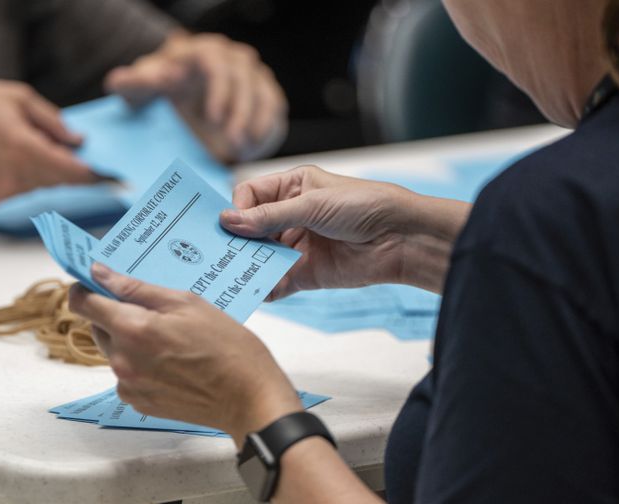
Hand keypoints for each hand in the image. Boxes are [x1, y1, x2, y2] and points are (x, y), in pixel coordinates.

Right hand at [0, 79, 97, 201]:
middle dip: (73, 169)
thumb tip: (79, 141)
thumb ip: (52, 121)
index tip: (115, 177)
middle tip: (79, 155)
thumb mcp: (15, 97)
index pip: (73, 173)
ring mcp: (4, 193)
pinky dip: (25, 176)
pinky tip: (5, 157)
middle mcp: (16, 177)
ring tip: (25, 145)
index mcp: (24, 149)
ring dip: (46, 171)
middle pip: (62, 182)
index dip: (96, 176)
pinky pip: (23, 190)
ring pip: (43, 186)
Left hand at [68, 263, 301, 444]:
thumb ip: (136, 288)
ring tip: (171, 339)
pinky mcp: (139, 402)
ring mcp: (129, 385)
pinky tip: (172, 361)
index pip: (83, 303)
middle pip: (98, 326)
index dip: (86, 288)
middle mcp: (123, 360)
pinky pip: (126, 374)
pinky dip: (140, 363)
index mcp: (132, 329)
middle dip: (116, 313)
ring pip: (113, 350)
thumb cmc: (227, 347)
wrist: (248, 397)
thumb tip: (100, 274)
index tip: (98, 282)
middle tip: (154, 310)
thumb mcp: (187, 303)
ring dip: (131, 340)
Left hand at [105, 32, 287, 162]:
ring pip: (262, 94)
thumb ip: (131, 84)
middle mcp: (231, 59)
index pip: (215, 62)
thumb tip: (119, 80)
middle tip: (230, 140)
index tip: (213, 117)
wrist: (183, 101)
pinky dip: (264, 129)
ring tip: (240, 148)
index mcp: (201, 52)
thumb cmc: (162, 91)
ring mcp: (251, 76)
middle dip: (239, 112)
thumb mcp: (142, 88)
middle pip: (243, 80)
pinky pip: (272, 108)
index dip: (218, 90)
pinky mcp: (264, 94)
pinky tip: (251, 148)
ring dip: (254, 123)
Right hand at [219, 165, 470, 297]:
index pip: (250, 195)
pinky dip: (266, 287)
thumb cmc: (364, 205)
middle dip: (237, 240)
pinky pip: (277, 281)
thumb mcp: (312, 204)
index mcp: (292, 188)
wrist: (401, 238)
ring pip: (260, 256)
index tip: (230, 225)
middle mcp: (290, 215)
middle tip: (217, 253)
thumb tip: (228, 221)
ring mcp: (296, 245)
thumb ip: (270, 216)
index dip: (238, 208)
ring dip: (247, 265)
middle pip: (251, 228)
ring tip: (232, 274)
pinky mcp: (305, 273)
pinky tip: (258, 290)